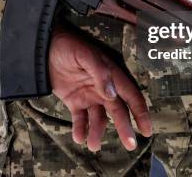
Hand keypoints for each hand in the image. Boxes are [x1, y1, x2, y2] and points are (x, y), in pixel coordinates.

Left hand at [49, 25, 151, 151]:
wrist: (44, 48)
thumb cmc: (69, 46)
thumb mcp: (86, 54)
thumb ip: (100, 73)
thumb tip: (112, 95)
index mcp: (112, 75)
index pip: (131, 96)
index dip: (140, 112)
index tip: (147, 130)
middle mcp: (103, 88)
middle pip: (118, 111)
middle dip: (125, 128)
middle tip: (130, 145)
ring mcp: (89, 96)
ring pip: (98, 119)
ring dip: (97, 132)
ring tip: (92, 145)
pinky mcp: (74, 101)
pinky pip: (80, 119)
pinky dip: (80, 129)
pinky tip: (78, 138)